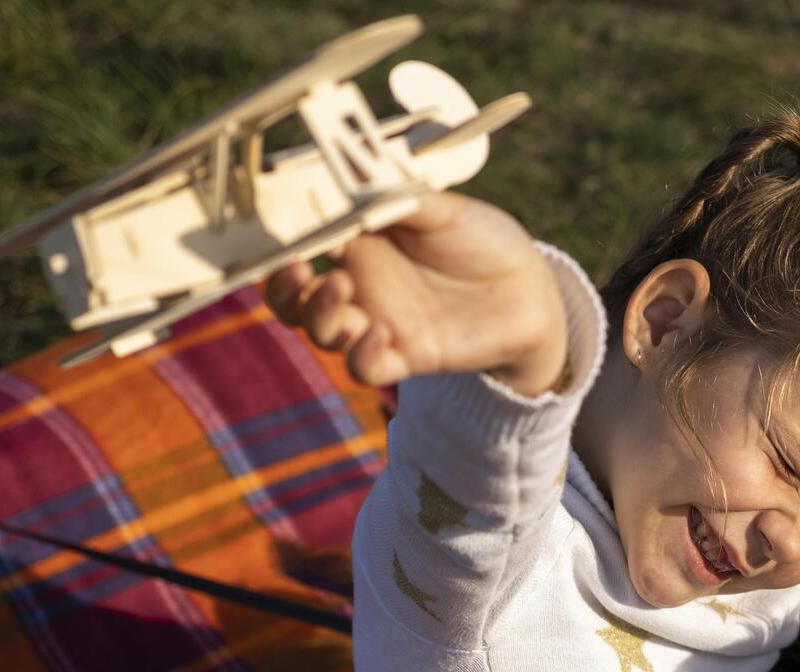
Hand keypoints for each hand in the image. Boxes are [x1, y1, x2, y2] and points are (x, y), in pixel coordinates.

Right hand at [263, 191, 568, 395]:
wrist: (527, 288)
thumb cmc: (482, 240)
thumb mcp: (441, 209)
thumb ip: (398, 198)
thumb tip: (357, 177)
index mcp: (359, 241)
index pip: (299, 243)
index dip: (278, 240)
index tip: (271, 228)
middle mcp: (361, 283)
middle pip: (292, 297)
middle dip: (281, 288)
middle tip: (298, 270)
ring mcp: (380, 320)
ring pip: (321, 332)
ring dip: (318, 315)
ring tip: (343, 290)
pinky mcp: (406, 355)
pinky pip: (365, 367)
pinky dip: (361, 355)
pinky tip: (379, 334)